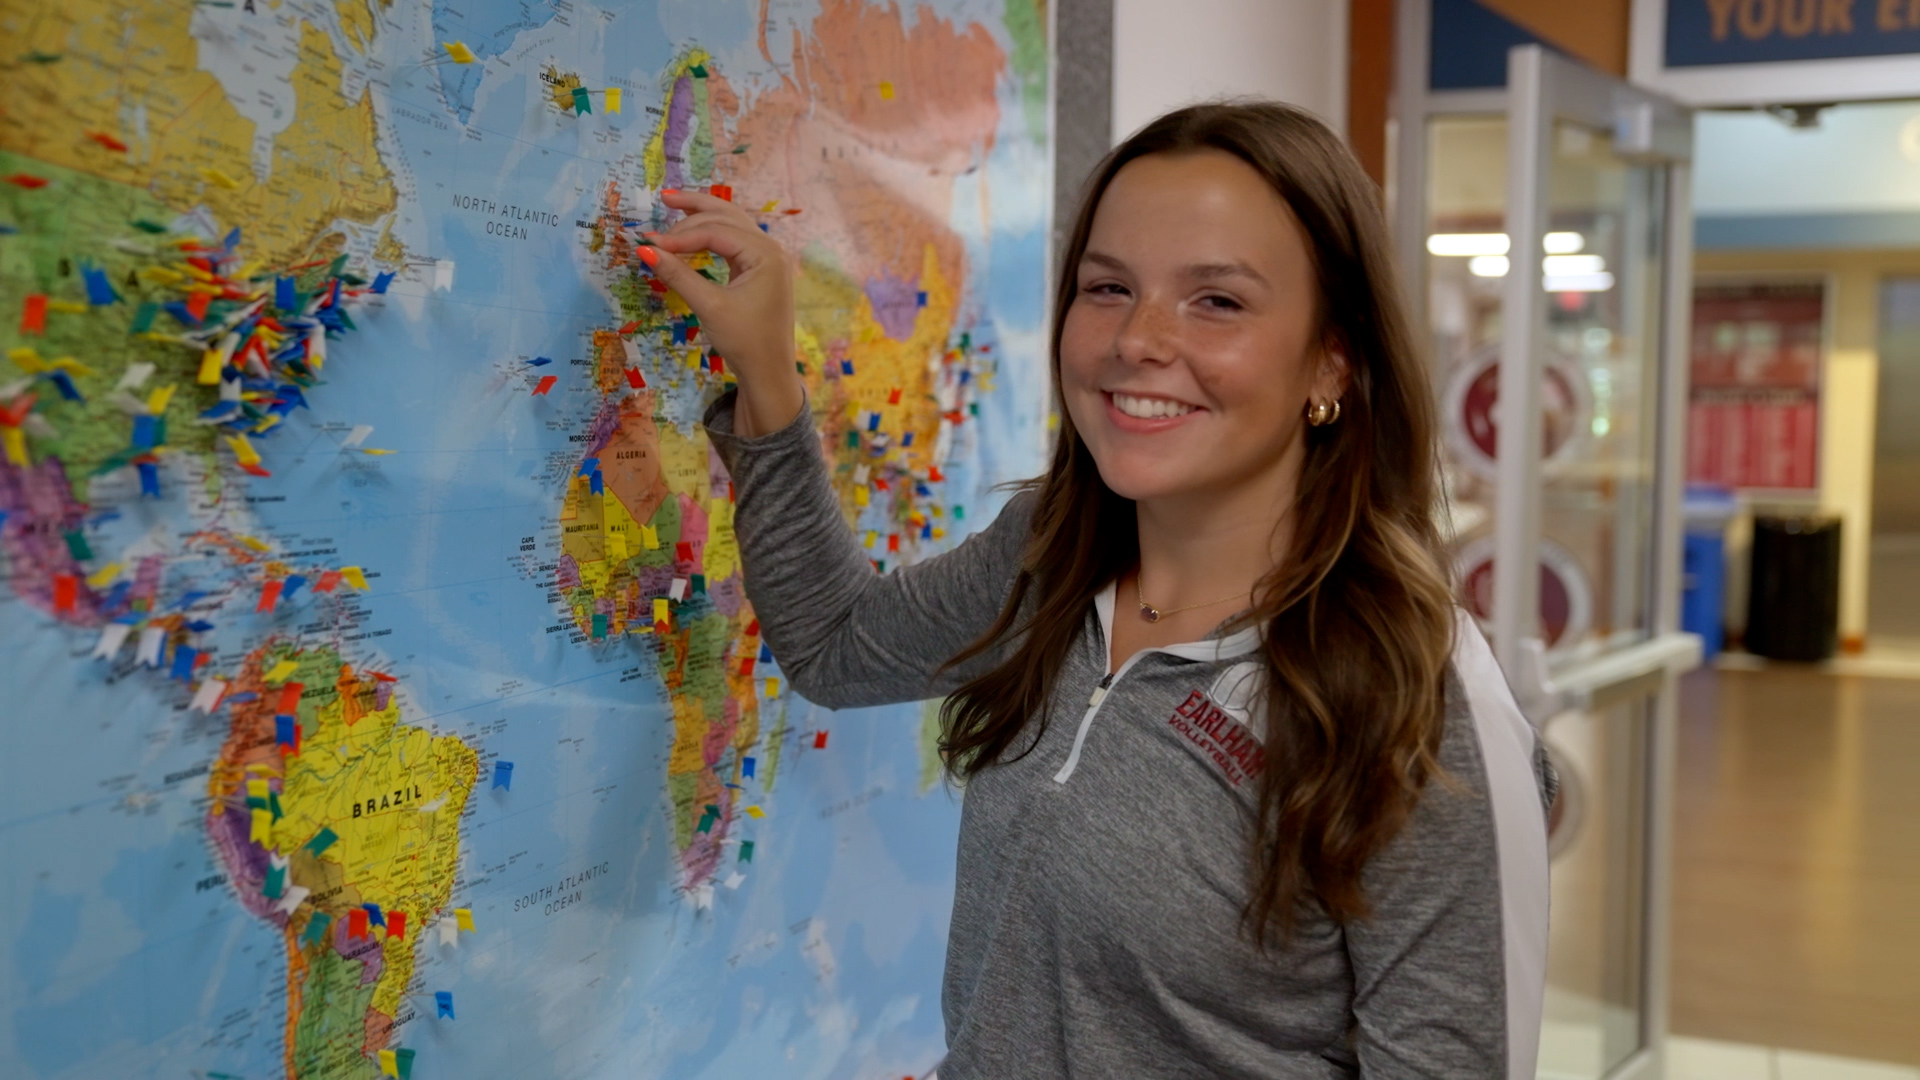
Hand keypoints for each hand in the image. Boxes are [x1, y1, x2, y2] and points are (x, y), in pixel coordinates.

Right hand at [644, 189, 803, 436]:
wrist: (769, 372)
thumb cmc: (744, 341)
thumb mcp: (709, 306)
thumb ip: (678, 275)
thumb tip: (644, 250)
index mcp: (765, 254)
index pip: (716, 232)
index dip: (681, 236)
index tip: (649, 244)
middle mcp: (770, 249)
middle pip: (727, 217)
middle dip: (694, 208)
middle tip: (662, 200)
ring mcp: (767, 258)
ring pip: (731, 225)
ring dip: (703, 215)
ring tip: (674, 204)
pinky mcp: (759, 270)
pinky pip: (733, 242)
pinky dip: (711, 234)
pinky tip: (693, 231)